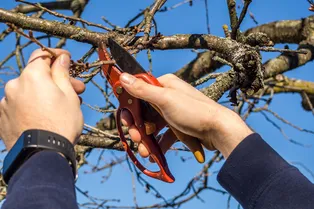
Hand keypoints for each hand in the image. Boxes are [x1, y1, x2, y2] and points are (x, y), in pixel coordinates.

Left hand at [0, 48, 84, 150]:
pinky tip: (44, 117)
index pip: (42, 55)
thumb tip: (61, 58)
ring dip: (44, 95)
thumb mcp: (69, 96)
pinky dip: (31, 106)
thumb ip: (62, 73)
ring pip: (28, 91)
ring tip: (60, 108)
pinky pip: (19, 105)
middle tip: (76, 91)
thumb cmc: (61, 124)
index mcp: (32, 76)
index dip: (57, 56)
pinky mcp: (2, 118)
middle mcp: (14, 85)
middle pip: (37, 76)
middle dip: (56, 81)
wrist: (42, 156)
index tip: (67, 60)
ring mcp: (6, 102)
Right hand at [119, 73, 252, 158]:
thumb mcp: (165, 100)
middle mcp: (168, 96)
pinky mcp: (179, 126)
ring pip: (152, 126)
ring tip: (145, 152)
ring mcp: (173, 112)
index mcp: (165, 84)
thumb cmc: (194, 112)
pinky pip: (163, 135)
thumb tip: (123, 76)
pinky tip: (154, 155)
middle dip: (138, 128)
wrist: (219, 131)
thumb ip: (143, 90)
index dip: (130, 108)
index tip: (126, 121)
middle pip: (144, 112)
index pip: (139, 93)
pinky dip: (158, 144)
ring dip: (146, 140)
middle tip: (136, 139)